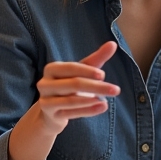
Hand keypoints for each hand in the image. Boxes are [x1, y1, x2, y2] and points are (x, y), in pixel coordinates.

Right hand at [7, 41, 119, 159]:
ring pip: (70, 101)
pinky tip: (102, 107)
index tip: (103, 75)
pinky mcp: (50, 115)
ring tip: (107, 100)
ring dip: (91, 101)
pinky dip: (88, 111)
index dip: (87, 71)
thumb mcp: (81, 71)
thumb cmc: (69, 86)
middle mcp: (45, 83)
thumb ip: (96, 58)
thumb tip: (113, 44)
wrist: (51, 110)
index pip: (70, 68)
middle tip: (116, 90)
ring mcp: (46, 100)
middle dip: (96, 87)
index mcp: (51, 69)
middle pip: (73, 84)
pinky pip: (71, 113)